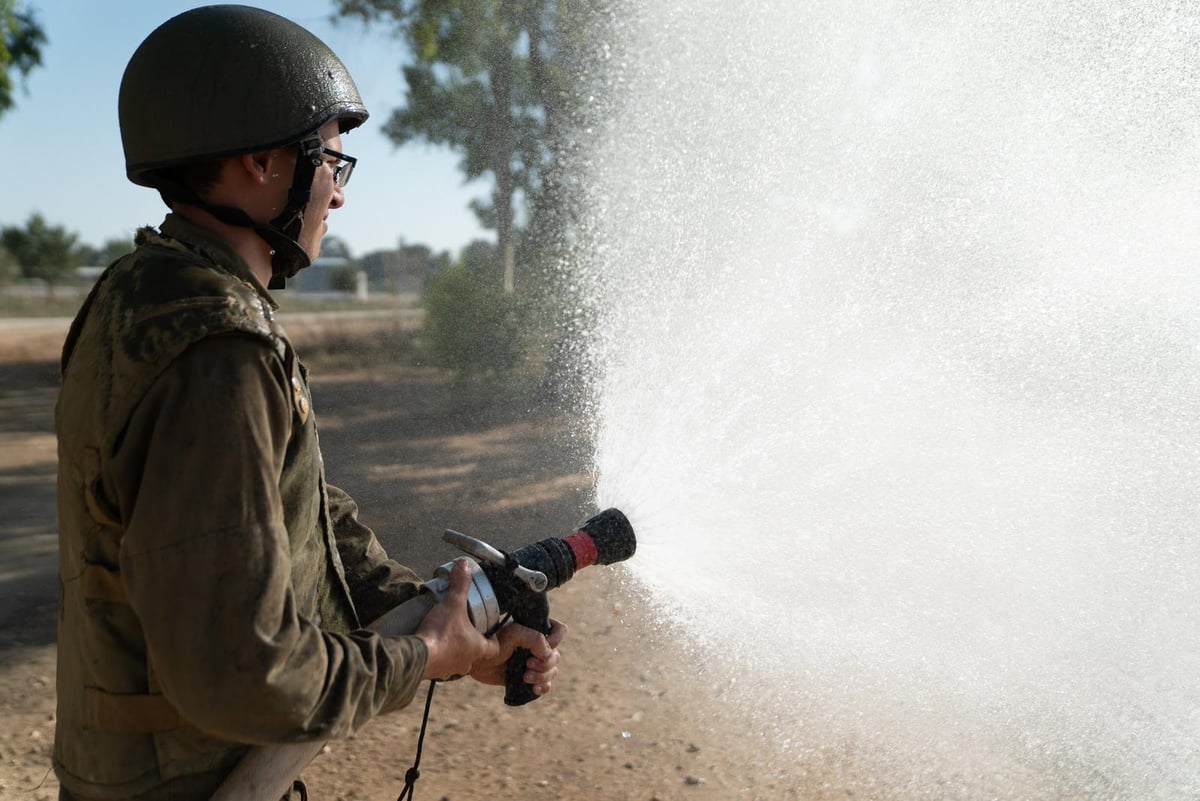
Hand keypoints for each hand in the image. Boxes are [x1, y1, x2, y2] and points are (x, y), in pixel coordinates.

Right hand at [414, 559, 498, 680]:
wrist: (416, 657)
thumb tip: (464, 565)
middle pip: (474, 654)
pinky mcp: (432, 672)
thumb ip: (460, 584)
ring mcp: (448, 670)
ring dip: (452, 649)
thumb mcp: (453, 604)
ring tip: (445, 634)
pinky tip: (429, 644)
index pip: (494, 648)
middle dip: (469, 642)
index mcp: (477, 648)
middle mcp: (465, 662)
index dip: (493, 639)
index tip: (490, 631)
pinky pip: (438, 664)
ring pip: (455, 660)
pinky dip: (436, 655)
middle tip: (464, 628)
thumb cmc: (440, 634)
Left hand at [468, 617, 566, 696]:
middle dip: (545, 664)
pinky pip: (546, 686)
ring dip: (542, 677)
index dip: (556, 639)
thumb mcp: (514, 634)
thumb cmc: (494, 643)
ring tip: (525, 677)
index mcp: (537, 633)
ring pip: (552, 672)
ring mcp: (534, 664)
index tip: (543, 644)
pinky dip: (543, 688)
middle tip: (527, 665)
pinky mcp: (528, 679)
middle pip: (556, 657)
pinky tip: (534, 688)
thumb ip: (535, 639)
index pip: (560, 631)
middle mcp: (538, 648)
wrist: (478, 661)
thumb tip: (548, 654)